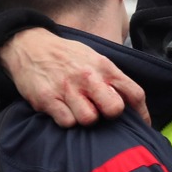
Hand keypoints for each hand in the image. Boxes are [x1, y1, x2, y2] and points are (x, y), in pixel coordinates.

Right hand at [0, 28, 149, 127]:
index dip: (141, 113)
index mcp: (104, 67)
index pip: (134, 93)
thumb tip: (132, 102)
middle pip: (114, 109)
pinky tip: (63, 109)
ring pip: (89, 119)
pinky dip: (67, 120)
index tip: (141, 125)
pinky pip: (67, 122)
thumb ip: (112, 78)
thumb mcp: (94, 58)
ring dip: (86, 118)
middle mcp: (88, 77)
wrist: (30, 46)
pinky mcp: (48, 99)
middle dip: (110, 115)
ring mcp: (67, 89)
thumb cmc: (67, 56)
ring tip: (78, 108)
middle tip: (101, 110)